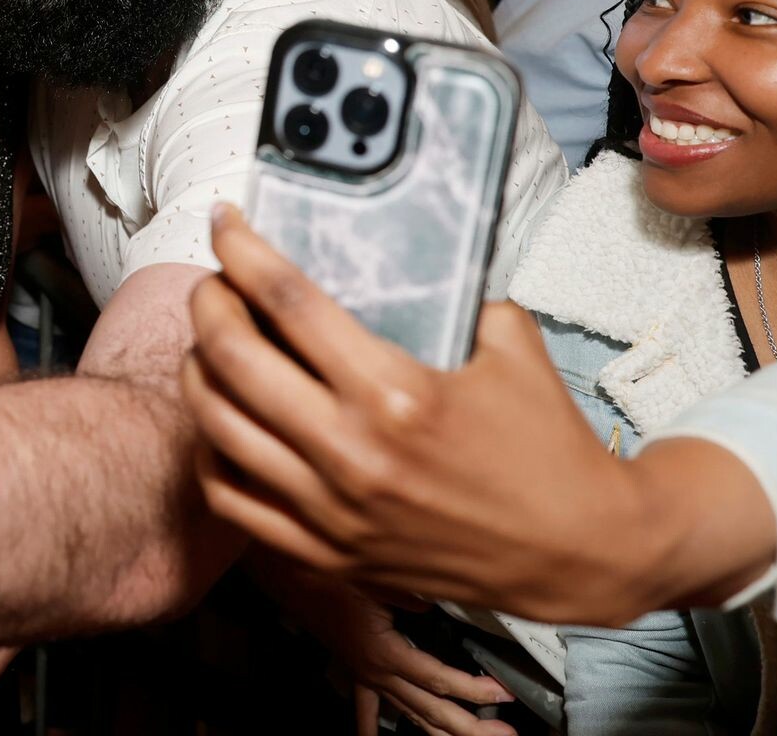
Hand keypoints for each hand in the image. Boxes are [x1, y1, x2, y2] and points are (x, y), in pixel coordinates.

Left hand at [181, 204, 663, 625]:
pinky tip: (225, 421)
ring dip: (198, 369)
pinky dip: (212, 452)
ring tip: (212, 343)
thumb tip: (391, 252)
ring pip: (217, 427)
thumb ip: (446, 294)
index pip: (287, 300)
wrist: (578, 550)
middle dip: (208, 301)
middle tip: (214, 280)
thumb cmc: (546, 445)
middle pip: (232, 357)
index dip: (242, 250)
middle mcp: (353, 452)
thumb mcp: (509, 340)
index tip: (227, 223)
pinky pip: (232, 500)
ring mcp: (333, 510)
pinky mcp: (328, 553)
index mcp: (397, 390)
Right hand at [268, 563, 515, 735]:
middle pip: (432, 711)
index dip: (475, 690)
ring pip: (411, 716)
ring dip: (444, 734)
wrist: (294, 580)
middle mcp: (379, 675)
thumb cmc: (333, 578)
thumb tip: (441, 601)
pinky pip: (369, 711)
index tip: (504, 693)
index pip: (440, 682)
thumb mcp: (376, 581)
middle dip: (472, 728)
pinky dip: (373, 729)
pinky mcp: (359, 675)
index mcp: (386, 654)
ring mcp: (368, 679)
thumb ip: (412, 595)